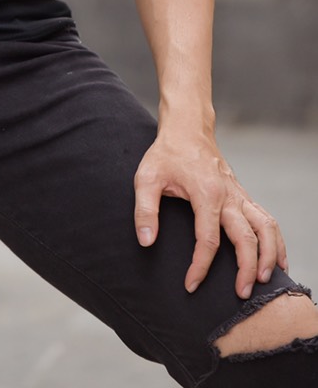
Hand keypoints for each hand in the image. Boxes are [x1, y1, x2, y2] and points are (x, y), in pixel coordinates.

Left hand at [134, 127, 287, 297]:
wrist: (187, 129)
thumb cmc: (166, 154)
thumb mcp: (146, 177)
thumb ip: (145, 210)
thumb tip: (146, 241)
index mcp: (205, 193)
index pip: (208, 239)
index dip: (200, 266)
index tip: (191, 285)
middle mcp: (228, 196)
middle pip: (246, 238)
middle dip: (247, 269)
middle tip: (242, 294)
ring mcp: (239, 195)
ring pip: (266, 228)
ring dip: (270, 255)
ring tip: (266, 281)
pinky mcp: (243, 196)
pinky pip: (266, 220)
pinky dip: (276, 241)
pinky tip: (278, 260)